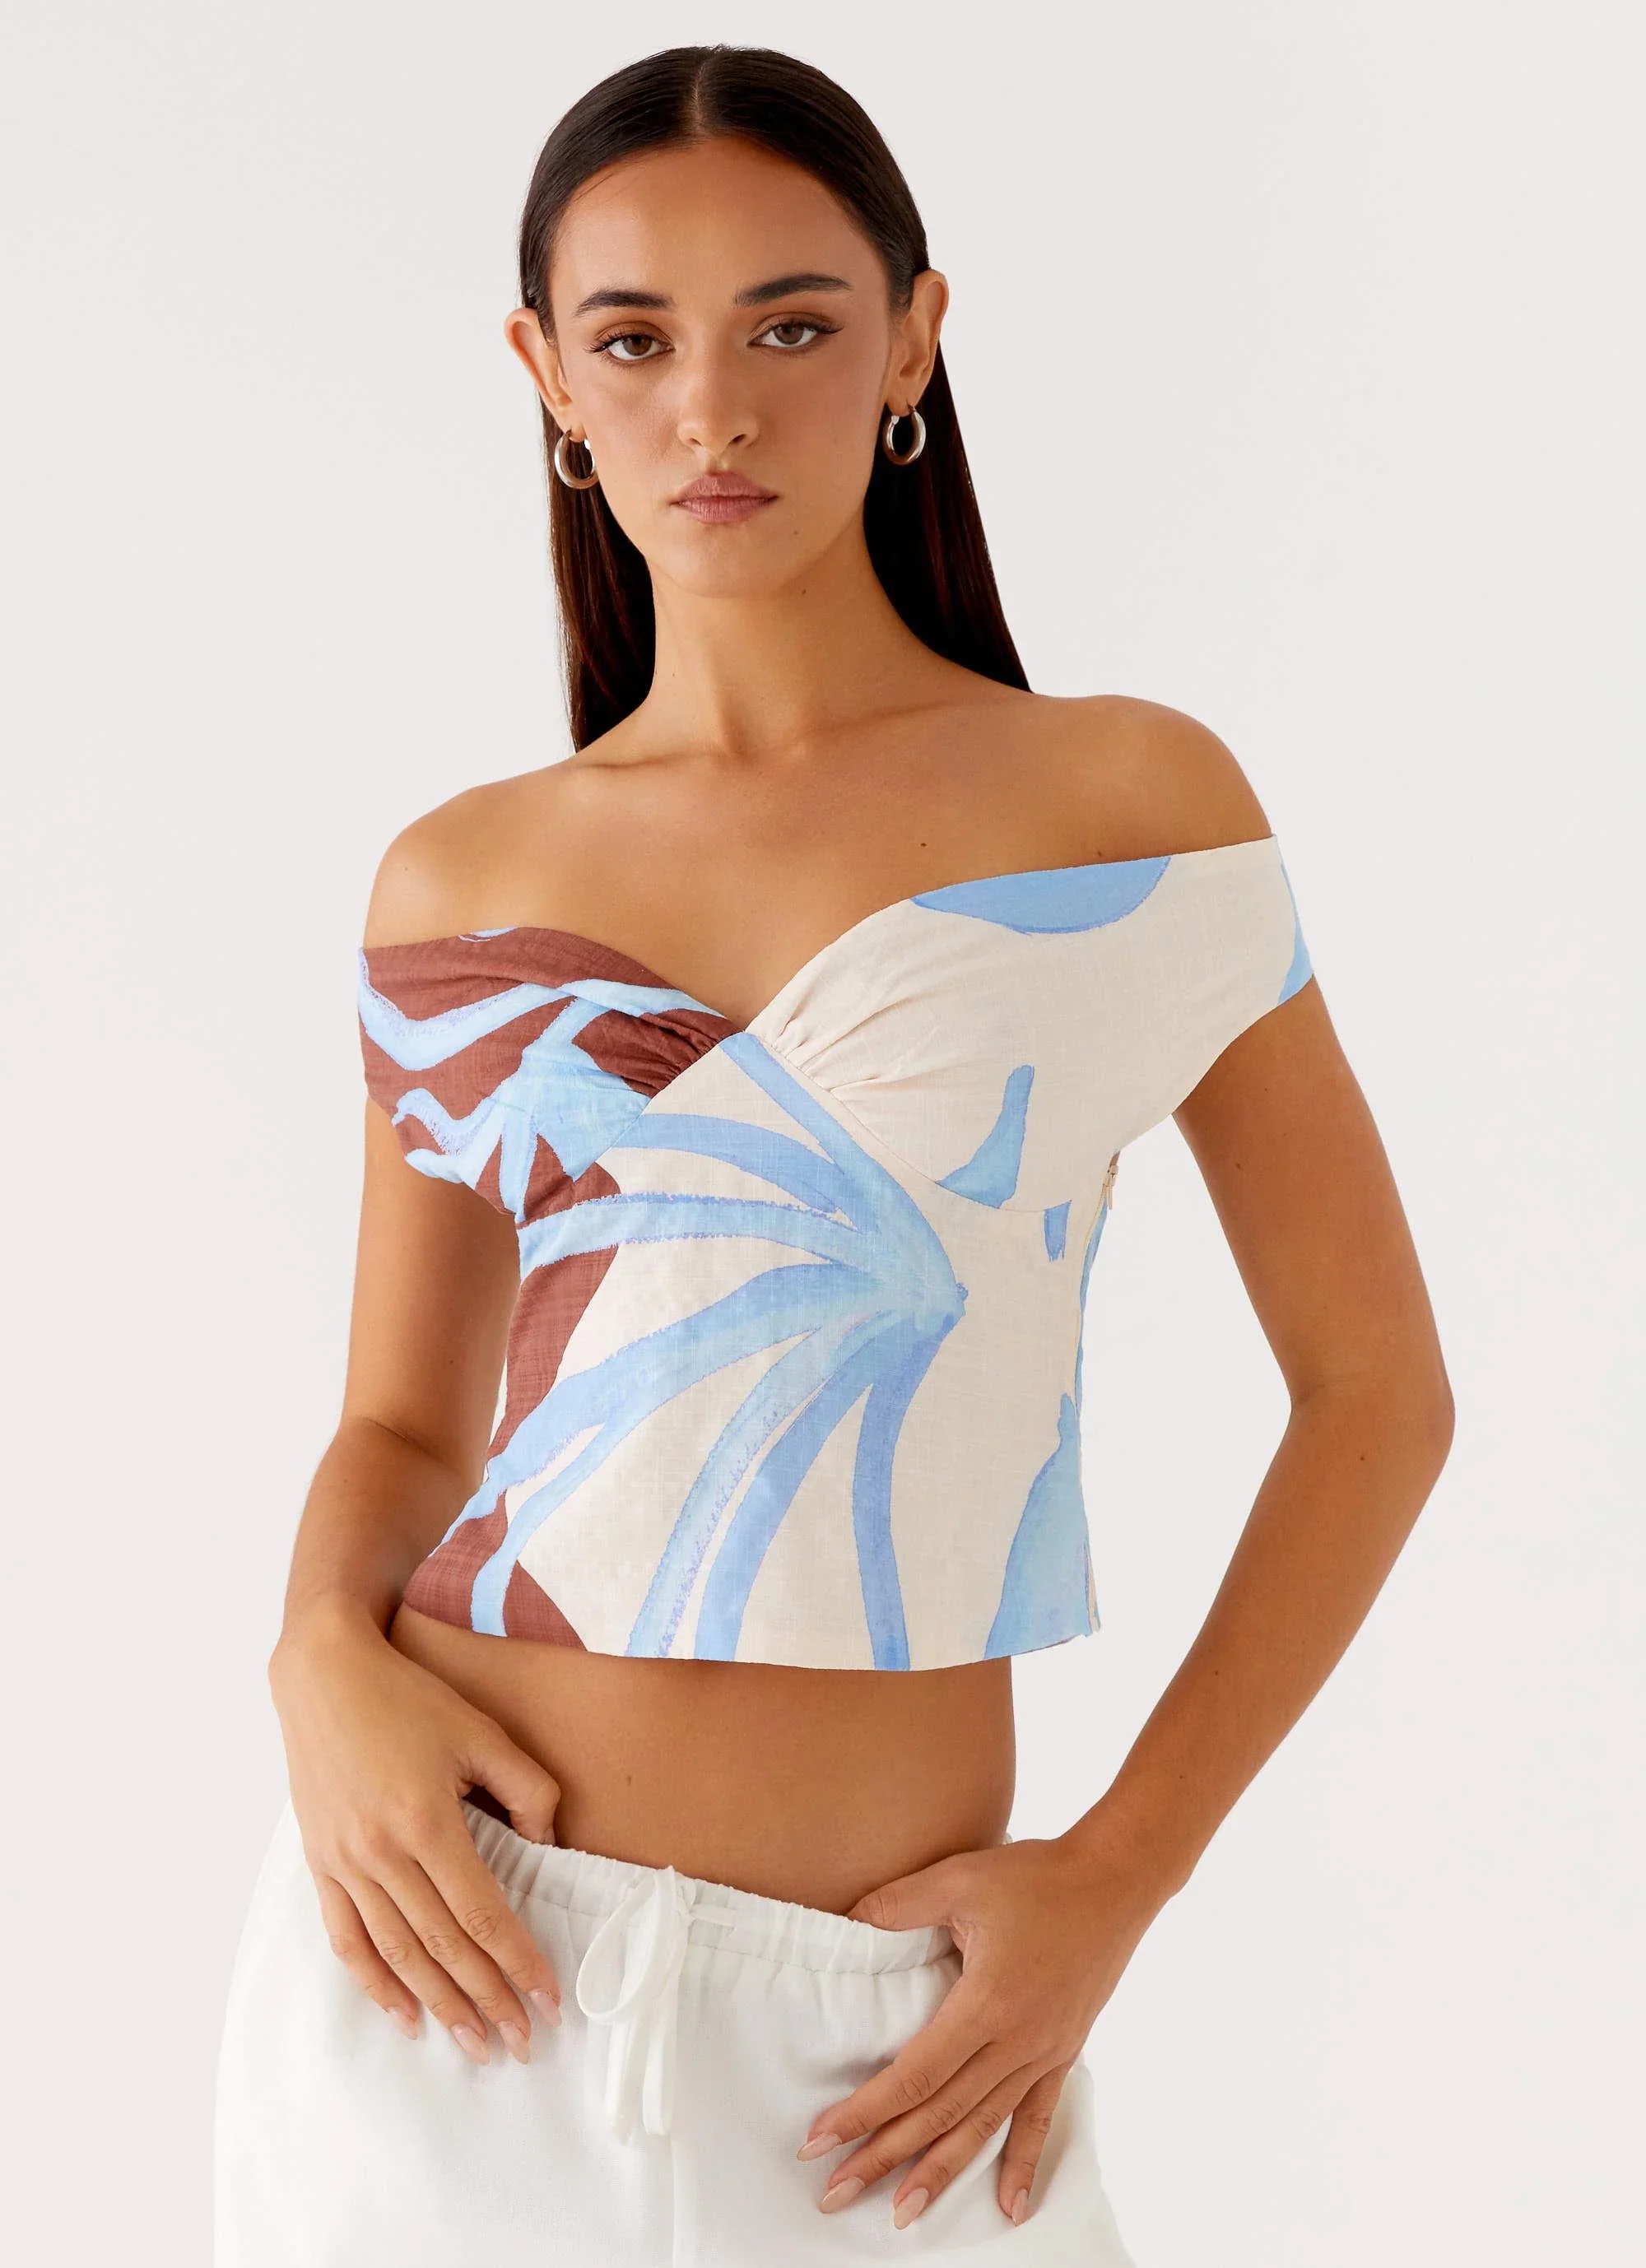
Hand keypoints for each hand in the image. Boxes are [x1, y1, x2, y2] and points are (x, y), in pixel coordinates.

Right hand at [269, 1605, 564, 2064]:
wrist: (324, 1675)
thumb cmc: (409, 1699)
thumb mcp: (481, 1732)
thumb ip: (526, 1790)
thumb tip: (548, 1848)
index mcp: (427, 1821)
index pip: (482, 1913)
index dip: (517, 1961)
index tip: (549, 2000)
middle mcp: (382, 1852)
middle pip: (442, 1945)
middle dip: (486, 1999)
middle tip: (521, 2043)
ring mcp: (344, 1862)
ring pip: (396, 1953)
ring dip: (437, 2003)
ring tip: (473, 2043)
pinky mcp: (320, 1863)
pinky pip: (346, 1938)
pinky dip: (374, 1982)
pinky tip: (403, 2012)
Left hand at [799, 1825, 1165, 2227]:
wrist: (1115, 1880)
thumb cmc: (1037, 1876)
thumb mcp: (959, 1879)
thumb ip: (898, 1904)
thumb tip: (847, 1922)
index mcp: (985, 2004)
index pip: (913, 2076)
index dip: (864, 2112)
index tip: (820, 2140)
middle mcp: (1015, 2043)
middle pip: (940, 2115)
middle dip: (884, 2157)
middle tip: (836, 2193)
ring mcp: (1043, 2054)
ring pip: (982, 2127)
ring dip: (939, 2172)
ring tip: (902, 2213)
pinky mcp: (1063, 2053)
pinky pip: (1039, 2119)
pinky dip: (1023, 2164)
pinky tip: (1012, 2208)